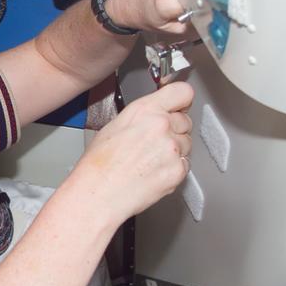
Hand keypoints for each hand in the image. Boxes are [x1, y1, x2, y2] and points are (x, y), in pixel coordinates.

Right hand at [67, 81, 193, 225]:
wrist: (98, 193)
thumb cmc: (99, 164)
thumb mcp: (115, 125)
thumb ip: (143, 116)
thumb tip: (155, 115)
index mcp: (145, 110)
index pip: (182, 92)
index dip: (181, 101)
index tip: (179, 106)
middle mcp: (161, 126)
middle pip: (186, 121)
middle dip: (175, 130)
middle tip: (155, 142)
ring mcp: (172, 149)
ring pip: (186, 144)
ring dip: (175, 151)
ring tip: (150, 160)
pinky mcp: (178, 170)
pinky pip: (185, 165)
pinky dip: (173, 169)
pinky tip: (153, 172)